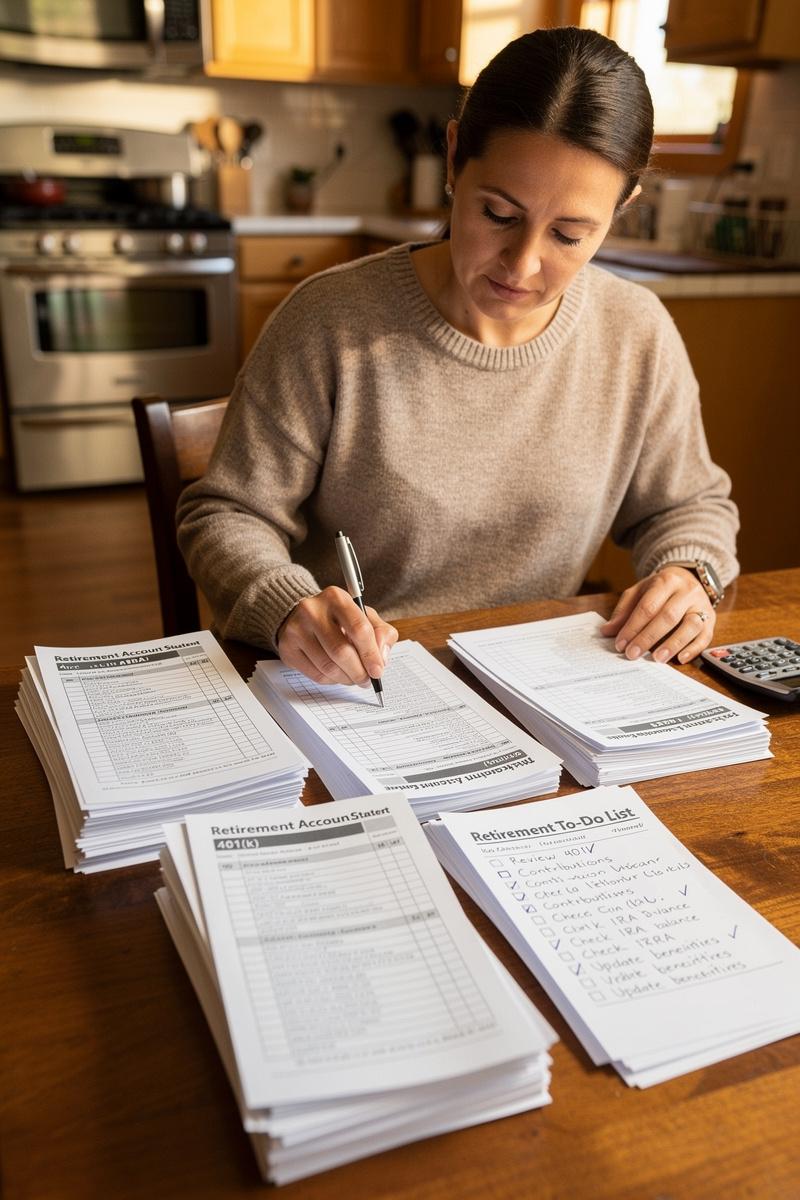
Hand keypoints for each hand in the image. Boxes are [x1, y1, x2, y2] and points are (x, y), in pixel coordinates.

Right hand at [276, 586, 397, 685]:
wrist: (301, 617)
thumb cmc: (339, 619)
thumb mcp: (365, 616)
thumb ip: (381, 632)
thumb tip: (381, 657)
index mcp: (336, 598)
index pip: (359, 629)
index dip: (371, 654)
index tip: (378, 671)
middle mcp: (312, 610)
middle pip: (341, 651)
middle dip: (359, 672)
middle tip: (367, 680)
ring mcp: (297, 630)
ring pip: (328, 667)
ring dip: (346, 679)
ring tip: (353, 678)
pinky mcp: (288, 648)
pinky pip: (315, 675)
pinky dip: (332, 681)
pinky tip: (337, 675)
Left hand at [600, 566, 715, 663]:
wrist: (688, 577)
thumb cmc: (659, 589)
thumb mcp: (639, 592)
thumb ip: (623, 611)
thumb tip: (607, 631)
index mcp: (666, 581)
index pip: (648, 606)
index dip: (633, 627)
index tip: (621, 644)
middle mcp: (687, 592)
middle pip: (668, 616)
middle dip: (648, 637)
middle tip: (633, 654)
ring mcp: (702, 605)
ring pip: (691, 625)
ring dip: (673, 644)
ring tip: (657, 658)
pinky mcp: (711, 619)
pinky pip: (706, 636)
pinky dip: (693, 649)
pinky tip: (680, 659)